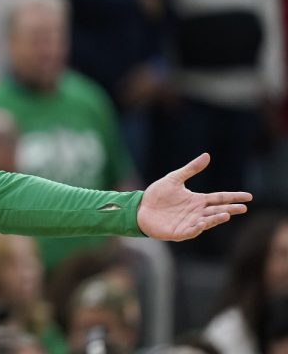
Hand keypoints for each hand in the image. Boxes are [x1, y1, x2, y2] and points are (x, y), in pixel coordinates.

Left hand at [137, 153, 251, 240]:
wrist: (140, 207)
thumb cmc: (157, 195)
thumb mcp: (174, 179)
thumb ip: (191, 169)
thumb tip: (207, 155)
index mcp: (197, 200)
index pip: (219, 198)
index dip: (233, 197)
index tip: (248, 196)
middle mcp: (196, 212)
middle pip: (217, 211)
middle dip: (230, 209)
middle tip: (243, 208)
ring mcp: (188, 223)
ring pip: (206, 222)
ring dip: (216, 219)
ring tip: (226, 215)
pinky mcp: (178, 232)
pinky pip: (190, 231)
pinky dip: (197, 228)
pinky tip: (202, 223)